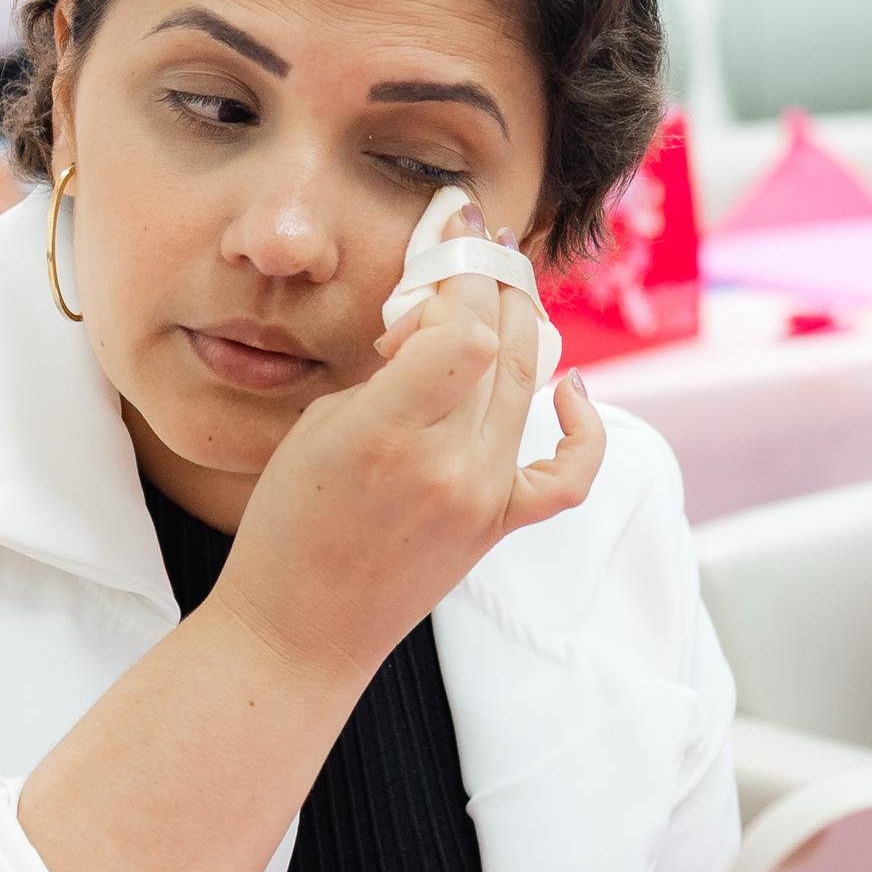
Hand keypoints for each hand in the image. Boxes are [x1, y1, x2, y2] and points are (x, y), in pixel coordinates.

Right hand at [209, 234, 602, 676]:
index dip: (456, 274)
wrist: (301, 631)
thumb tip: (433, 327)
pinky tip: (570, 388)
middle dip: (491, 279)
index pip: (462, 326)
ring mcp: (483, 497)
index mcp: (388, 433)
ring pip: (530, 384)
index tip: (442, 240)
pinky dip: (583, 426)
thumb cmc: (288, 527)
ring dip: (520, 324)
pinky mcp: (499, 525)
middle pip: (502, 342)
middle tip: (475, 242)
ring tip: (499, 289)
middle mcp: (449, 464)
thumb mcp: (319, 428)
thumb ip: (388, 373)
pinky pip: (568, 474)